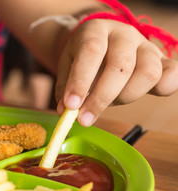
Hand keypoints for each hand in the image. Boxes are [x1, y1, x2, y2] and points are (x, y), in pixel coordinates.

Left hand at [55, 19, 177, 126]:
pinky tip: (144, 96)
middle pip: (121, 65)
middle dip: (101, 97)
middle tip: (84, 118)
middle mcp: (124, 34)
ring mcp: (145, 46)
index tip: (71, 106)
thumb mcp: (67, 66)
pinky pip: (172, 73)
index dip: (81, 80)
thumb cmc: (83, 57)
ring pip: (147, 72)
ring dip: (125, 97)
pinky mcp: (161, 60)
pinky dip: (164, 88)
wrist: (101, 42)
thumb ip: (66, 87)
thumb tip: (65, 111)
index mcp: (96, 30)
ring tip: (107, 104)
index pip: (92, 51)